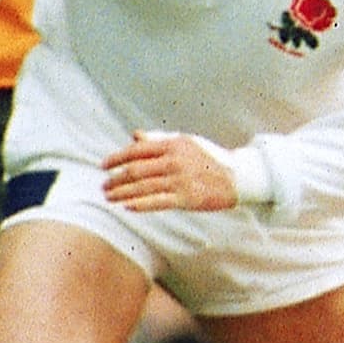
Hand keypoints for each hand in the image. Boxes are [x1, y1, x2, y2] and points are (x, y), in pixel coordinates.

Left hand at [104, 131, 237, 211]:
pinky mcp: (187, 198)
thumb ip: (160, 138)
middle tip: (104, 186)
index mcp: (174, 144)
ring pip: (143, 188)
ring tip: (110, 197)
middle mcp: (175, 161)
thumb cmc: (211, 158)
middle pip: (136, 170)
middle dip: (115, 179)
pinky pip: (157, 202)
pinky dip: (140, 205)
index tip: (103, 167)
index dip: (116, 158)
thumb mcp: (188, 142)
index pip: (137, 150)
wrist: (239, 177)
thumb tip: (135, 136)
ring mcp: (181, 180)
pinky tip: (127, 207)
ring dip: (122, 193)